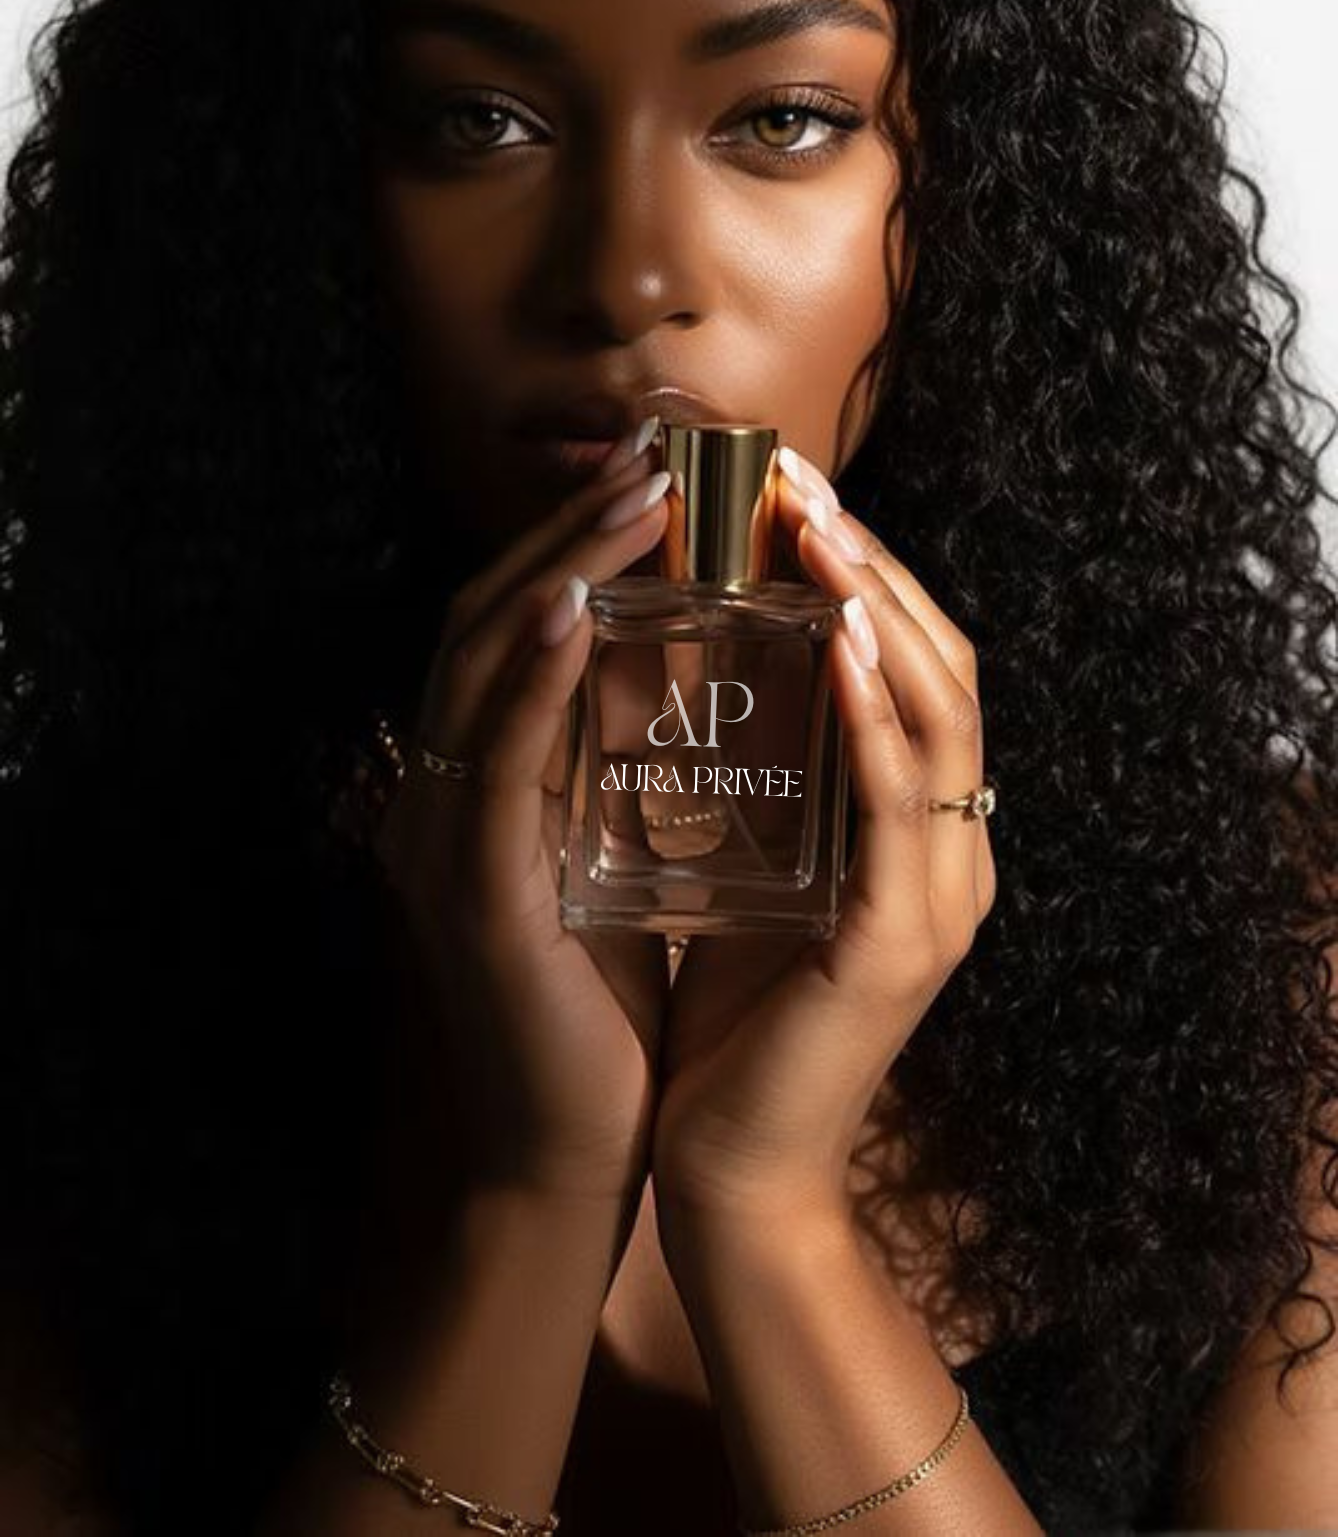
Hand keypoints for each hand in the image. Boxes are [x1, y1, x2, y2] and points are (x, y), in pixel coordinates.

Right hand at [371, 431, 675, 1205]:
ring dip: (559, 568)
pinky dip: (526, 676)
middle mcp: (442, 790)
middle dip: (572, 528)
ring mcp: (441, 834)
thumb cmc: (609, 1005)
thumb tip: (688, 662)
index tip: (655, 472)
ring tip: (639, 493)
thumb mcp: (619, 855)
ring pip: (478, 664)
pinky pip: (492, 760)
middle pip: (486, 618)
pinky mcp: (467, 889)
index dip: (573, 541)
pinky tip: (570, 610)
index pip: (513, 628)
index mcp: (481, 781)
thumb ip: (625, 765)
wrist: (577, 1146)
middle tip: (657, 452)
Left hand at [651, 445, 996, 1234]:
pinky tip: (839, 646)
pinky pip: (900, 807)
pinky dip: (875, 718)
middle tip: (792, 474)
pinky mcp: (899, 945)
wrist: (724, 1166)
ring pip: (940, 715)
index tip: (781, 488)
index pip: (913, 665)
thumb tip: (720, 651)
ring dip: (879, 608)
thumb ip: (770, 773)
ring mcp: (939, 897)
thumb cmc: (728, 1014)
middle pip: (942, 666)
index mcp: (918, 828)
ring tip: (818, 525)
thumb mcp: (756, 862)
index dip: (861, 569)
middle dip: (869, 560)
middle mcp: (952, 850)